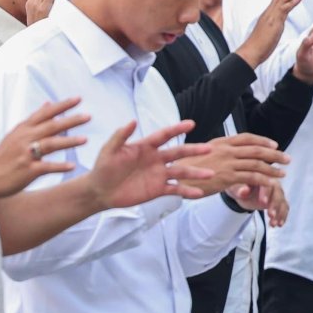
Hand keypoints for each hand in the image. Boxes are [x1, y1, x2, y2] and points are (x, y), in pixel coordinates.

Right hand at [0, 98, 88, 199]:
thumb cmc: (3, 157)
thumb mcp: (15, 134)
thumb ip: (33, 120)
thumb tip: (48, 103)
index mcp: (23, 129)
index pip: (45, 113)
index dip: (62, 106)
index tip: (78, 99)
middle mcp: (25, 138)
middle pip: (51, 126)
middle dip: (71, 120)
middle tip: (88, 116)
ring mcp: (26, 154)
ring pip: (50, 144)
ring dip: (69, 142)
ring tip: (85, 140)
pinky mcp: (27, 170)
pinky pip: (46, 167)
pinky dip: (59, 166)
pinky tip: (72, 166)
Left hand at [88, 120, 213, 207]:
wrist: (101, 190)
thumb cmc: (103, 167)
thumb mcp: (109, 150)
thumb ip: (120, 136)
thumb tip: (132, 121)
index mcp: (145, 146)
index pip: (163, 135)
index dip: (177, 129)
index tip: (191, 124)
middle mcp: (155, 159)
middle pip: (178, 153)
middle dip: (193, 150)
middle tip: (209, 148)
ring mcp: (158, 174)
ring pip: (181, 172)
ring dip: (196, 172)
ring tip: (211, 173)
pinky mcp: (157, 189)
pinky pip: (175, 189)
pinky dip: (187, 190)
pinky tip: (199, 192)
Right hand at [175, 133, 288, 195]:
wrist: (178, 178)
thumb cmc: (187, 167)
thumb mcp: (202, 153)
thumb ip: (218, 152)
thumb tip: (229, 152)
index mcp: (220, 142)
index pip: (246, 138)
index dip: (263, 141)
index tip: (274, 145)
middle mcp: (226, 150)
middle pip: (256, 150)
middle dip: (275, 155)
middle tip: (287, 159)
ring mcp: (228, 163)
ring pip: (257, 164)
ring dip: (273, 169)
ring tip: (283, 174)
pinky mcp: (228, 177)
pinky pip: (252, 178)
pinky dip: (265, 180)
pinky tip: (273, 184)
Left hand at [226, 180, 287, 225]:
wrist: (239, 192)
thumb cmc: (237, 187)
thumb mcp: (236, 188)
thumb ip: (240, 189)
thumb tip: (243, 191)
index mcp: (262, 176)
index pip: (267, 183)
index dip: (266, 193)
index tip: (263, 202)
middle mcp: (272, 183)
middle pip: (277, 193)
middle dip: (274, 205)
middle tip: (270, 215)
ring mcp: (276, 193)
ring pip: (281, 202)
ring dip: (279, 213)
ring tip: (273, 223)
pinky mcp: (278, 202)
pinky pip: (283, 208)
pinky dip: (282, 216)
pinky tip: (278, 224)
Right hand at [236, 0, 306, 68]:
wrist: (251, 52)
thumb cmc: (259, 45)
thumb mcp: (268, 31)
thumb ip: (272, 24)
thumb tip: (275, 22)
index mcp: (268, 14)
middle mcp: (269, 12)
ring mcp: (271, 16)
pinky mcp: (274, 22)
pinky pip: (284, 10)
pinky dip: (292, 2)